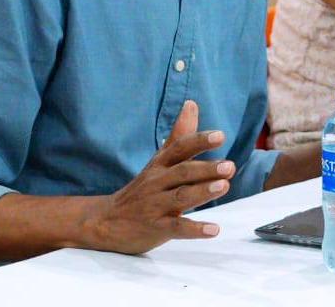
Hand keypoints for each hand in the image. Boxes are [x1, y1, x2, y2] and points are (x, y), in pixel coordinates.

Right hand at [82, 100, 233, 253]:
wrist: (104, 222)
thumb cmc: (141, 189)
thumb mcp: (158, 160)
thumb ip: (179, 135)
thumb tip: (192, 104)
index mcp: (160, 164)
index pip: (179, 148)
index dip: (199, 141)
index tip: (220, 136)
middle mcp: (157, 182)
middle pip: (183, 172)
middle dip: (206, 169)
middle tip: (230, 166)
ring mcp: (155, 206)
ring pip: (180, 197)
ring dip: (202, 192)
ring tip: (224, 187)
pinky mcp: (155, 228)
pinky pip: (176, 227)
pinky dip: (195, 229)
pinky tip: (213, 230)